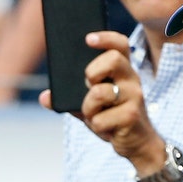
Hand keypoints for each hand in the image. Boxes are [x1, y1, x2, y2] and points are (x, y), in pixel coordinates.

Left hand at [40, 31, 165, 173]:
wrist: (137, 143)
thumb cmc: (113, 118)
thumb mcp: (91, 105)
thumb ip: (70, 98)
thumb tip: (45, 97)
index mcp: (123, 71)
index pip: (120, 45)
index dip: (106, 38)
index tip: (89, 39)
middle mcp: (131, 80)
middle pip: (113, 60)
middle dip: (93, 71)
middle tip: (89, 84)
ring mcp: (134, 97)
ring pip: (98, 93)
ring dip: (88, 108)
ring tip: (95, 115)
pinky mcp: (131, 117)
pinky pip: (99, 119)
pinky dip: (96, 126)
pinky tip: (106, 129)